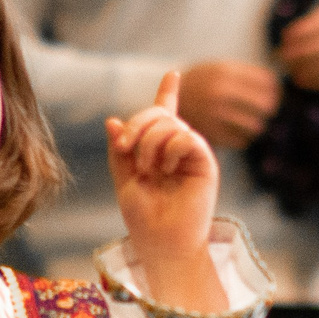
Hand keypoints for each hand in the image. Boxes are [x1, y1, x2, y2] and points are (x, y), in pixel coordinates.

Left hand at [108, 71, 226, 308]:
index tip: (173, 73)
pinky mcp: (205, 164)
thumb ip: (119, 150)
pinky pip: (187, 138)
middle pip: (159, 114)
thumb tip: (113, 120)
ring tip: (147, 169)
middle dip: (138, 124)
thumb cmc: (144, 219)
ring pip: (171, 124)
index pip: (166, 115)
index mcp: (160, 151)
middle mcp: (178, 150)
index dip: (168, 93)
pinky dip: (170, 149)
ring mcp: (193, 155)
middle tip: (125, 148)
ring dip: (150, 142)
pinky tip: (165, 169)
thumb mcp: (123, 179)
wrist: (162, 244)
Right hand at [173, 59, 279, 148]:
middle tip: (268, 109)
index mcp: (225, 72)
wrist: (166, 102)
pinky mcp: (210, 134)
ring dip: (257, 124)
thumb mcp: (217, 69)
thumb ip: (245, 74)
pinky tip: (238, 132)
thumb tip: (277, 84)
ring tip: (254, 122)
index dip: (275, 88)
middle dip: (270, 106)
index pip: (268, 81)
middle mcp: (221, 92)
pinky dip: (244, 138)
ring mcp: (215, 114)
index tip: (274, 93)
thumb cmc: (199, 84)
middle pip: (265, 103)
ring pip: (255, 125)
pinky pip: (241, 140)